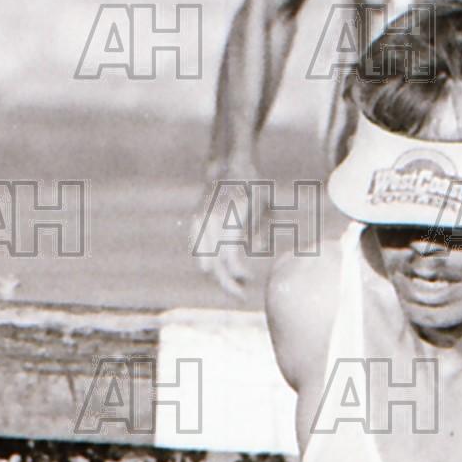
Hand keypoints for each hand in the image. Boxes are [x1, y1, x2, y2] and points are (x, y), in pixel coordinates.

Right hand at [193, 168, 262, 300]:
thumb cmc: (252, 186)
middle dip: (227, 283)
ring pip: (203, 259)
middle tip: (241, 295)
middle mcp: (212, 224)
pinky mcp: (196, 222)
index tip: (249, 279)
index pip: (229, 258)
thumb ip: (260, 229)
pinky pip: (198, 248)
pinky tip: (219, 269)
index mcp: (230, 222)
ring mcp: (200, 223)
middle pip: (214, 265)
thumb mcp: (265, 205)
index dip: (238, 273)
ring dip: (218, 275)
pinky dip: (207, 261)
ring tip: (235, 285)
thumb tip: (255, 250)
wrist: (228, 165)